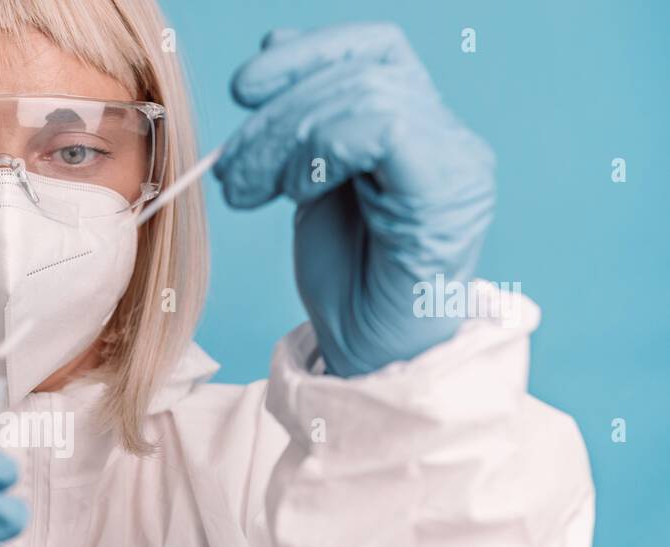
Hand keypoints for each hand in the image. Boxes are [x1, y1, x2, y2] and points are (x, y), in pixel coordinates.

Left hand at [214, 23, 495, 376]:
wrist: (368, 356)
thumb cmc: (345, 283)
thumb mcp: (310, 184)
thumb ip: (305, 124)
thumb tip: (274, 46)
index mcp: (417, 130)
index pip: (372, 50)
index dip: (305, 54)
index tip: (244, 88)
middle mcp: (447, 139)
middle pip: (362, 70)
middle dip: (279, 108)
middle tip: (234, 165)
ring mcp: (456, 164)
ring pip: (366, 95)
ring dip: (286, 137)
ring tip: (251, 188)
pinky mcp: (448, 194)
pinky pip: (384, 129)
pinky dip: (323, 149)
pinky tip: (297, 191)